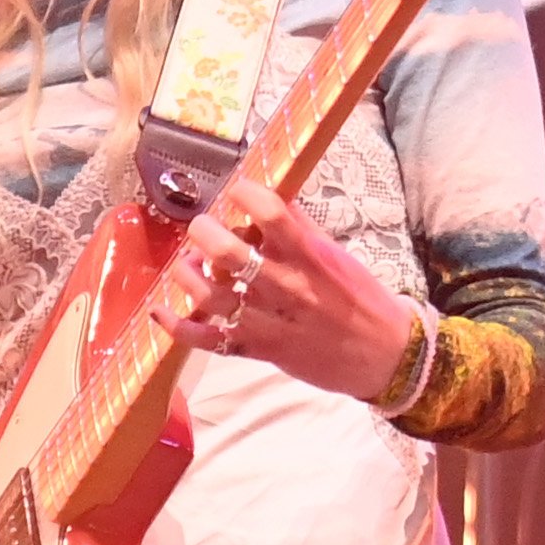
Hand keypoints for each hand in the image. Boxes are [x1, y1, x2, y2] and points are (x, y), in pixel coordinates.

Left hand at [153, 177, 422, 404]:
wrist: (384, 355)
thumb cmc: (363, 300)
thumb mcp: (339, 257)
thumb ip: (302, 230)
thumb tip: (269, 199)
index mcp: (312, 258)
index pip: (272, 213)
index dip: (246, 193)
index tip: (237, 189)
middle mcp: (289, 288)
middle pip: (230, 252)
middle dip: (205, 231)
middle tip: (203, 226)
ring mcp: (272, 322)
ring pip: (212, 295)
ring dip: (188, 273)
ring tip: (187, 263)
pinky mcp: (260, 351)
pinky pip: (210, 340)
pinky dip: (179, 327)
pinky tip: (161, 312)